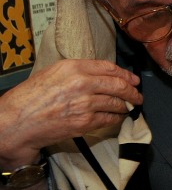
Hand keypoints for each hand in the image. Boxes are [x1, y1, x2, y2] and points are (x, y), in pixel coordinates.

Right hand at [0, 59, 141, 168]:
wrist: (16, 122)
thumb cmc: (31, 97)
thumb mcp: (54, 73)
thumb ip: (79, 71)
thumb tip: (104, 74)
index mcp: (73, 67)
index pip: (110, 68)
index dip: (126, 75)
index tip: (133, 80)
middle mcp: (82, 83)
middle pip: (119, 85)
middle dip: (133, 91)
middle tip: (138, 96)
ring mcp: (85, 104)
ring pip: (116, 103)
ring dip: (126, 106)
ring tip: (128, 107)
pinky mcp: (85, 122)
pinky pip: (109, 118)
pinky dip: (117, 118)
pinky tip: (117, 117)